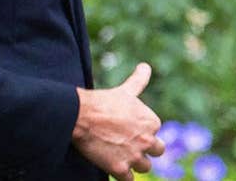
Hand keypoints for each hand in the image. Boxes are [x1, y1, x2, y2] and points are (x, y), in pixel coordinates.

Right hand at [71, 62, 165, 180]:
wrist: (78, 114)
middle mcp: (147, 140)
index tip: (126, 127)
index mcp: (151, 121)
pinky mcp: (120, 169)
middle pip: (156, 151)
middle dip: (144, 149)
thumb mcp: (124, 91)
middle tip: (125, 143)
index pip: (155, 132)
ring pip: (144, 167)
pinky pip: (129, 180)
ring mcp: (135, 156)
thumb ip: (138, 81)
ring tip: (117, 154)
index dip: (141, 131)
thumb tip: (145, 66)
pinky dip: (122, 175)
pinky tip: (112, 165)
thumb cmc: (101, 101)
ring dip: (134, 163)